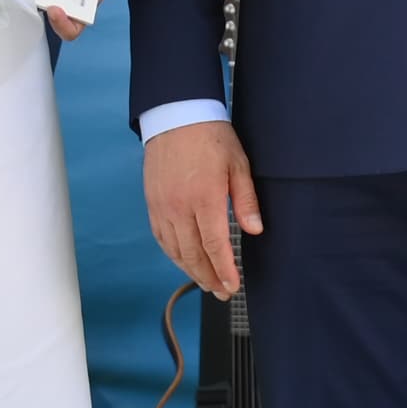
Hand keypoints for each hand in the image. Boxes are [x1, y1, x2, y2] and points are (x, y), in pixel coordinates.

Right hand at [141, 115, 259, 298]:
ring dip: (191, 271)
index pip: (215, 246)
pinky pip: (161, 237)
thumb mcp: (239, 164)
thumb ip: (246, 199)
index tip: (233, 286)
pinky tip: (184, 261)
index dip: (224, 270)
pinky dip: (173, 254)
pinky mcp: (152, 203)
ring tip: (206, 283)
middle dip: (209, 278)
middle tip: (222, 292)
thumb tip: (255, 230)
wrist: (176, 115)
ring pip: (175, 250)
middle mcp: (180, 206)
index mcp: (205, 197)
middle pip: (193, 254)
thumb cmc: (212, 137)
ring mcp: (162, 206)